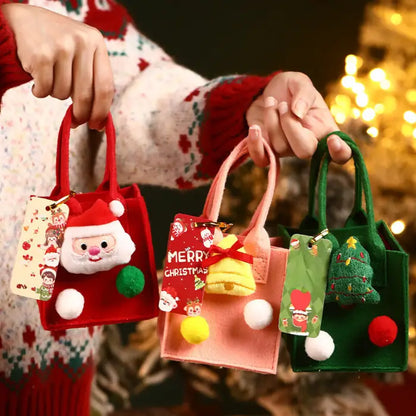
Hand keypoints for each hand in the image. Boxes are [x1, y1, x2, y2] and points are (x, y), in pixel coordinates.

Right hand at [1, 4, 113, 129]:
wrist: (23, 20)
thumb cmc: (59, 45)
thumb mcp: (82, 53)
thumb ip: (93, 80)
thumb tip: (99, 121)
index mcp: (96, 42)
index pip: (106, 86)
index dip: (102, 111)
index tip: (97, 125)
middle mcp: (82, 42)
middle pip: (86, 95)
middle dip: (81, 114)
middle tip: (76, 122)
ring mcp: (61, 47)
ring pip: (64, 94)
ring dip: (57, 95)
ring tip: (51, 79)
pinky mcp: (41, 54)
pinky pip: (46, 89)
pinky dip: (41, 92)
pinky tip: (38, 80)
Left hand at [246, 71, 351, 165]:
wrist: (264, 94)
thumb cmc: (288, 90)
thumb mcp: (299, 82)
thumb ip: (303, 93)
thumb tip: (298, 112)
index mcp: (324, 129)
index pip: (341, 153)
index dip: (340, 152)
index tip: (332, 140)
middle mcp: (308, 144)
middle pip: (304, 151)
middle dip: (290, 125)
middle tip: (283, 105)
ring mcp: (287, 151)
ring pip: (280, 147)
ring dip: (272, 120)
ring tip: (271, 102)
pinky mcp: (267, 152)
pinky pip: (262, 159)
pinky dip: (256, 145)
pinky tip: (255, 128)